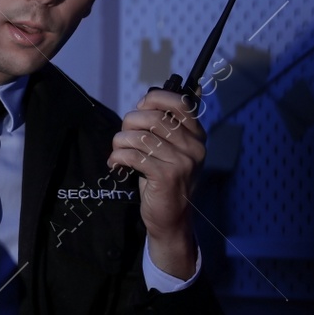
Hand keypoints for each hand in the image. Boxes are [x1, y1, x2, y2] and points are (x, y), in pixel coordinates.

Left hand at [107, 89, 204, 275]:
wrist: (171, 218)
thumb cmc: (163, 180)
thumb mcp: (170, 150)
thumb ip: (164, 126)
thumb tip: (150, 96)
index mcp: (197, 135)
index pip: (181, 102)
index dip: (155, 99)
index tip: (140, 108)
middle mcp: (194, 147)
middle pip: (153, 118)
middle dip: (129, 123)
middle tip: (123, 137)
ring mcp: (182, 162)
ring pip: (140, 136)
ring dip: (120, 142)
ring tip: (117, 152)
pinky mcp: (166, 176)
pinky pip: (133, 155)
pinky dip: (117, 157)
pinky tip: (116, 165)